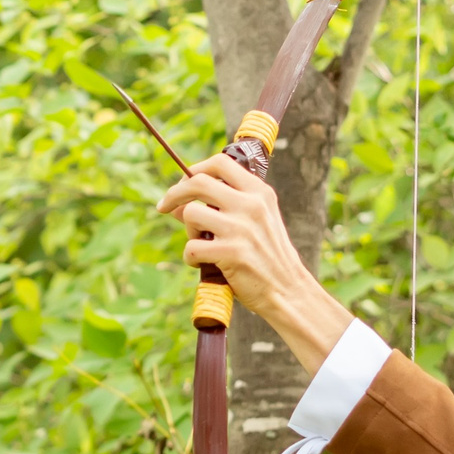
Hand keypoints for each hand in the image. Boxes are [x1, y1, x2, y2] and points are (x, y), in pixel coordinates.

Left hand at [154, 154, 354, 370]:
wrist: (288, 290)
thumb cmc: (267, 256)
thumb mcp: (256, 222)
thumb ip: (225, 207)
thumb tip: (178, 203)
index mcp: (259, 193)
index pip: (221, 163)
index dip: (196, 168)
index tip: (184, 180)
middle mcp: (251, 205)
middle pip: (198, 182)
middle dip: (174, 193)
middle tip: (165, 206)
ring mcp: (240, 228)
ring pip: (190, 214)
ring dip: (188, 230)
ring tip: (200, 244)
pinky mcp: (231, 253)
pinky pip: (191, 247)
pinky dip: (190, 257)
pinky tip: (202, 264)